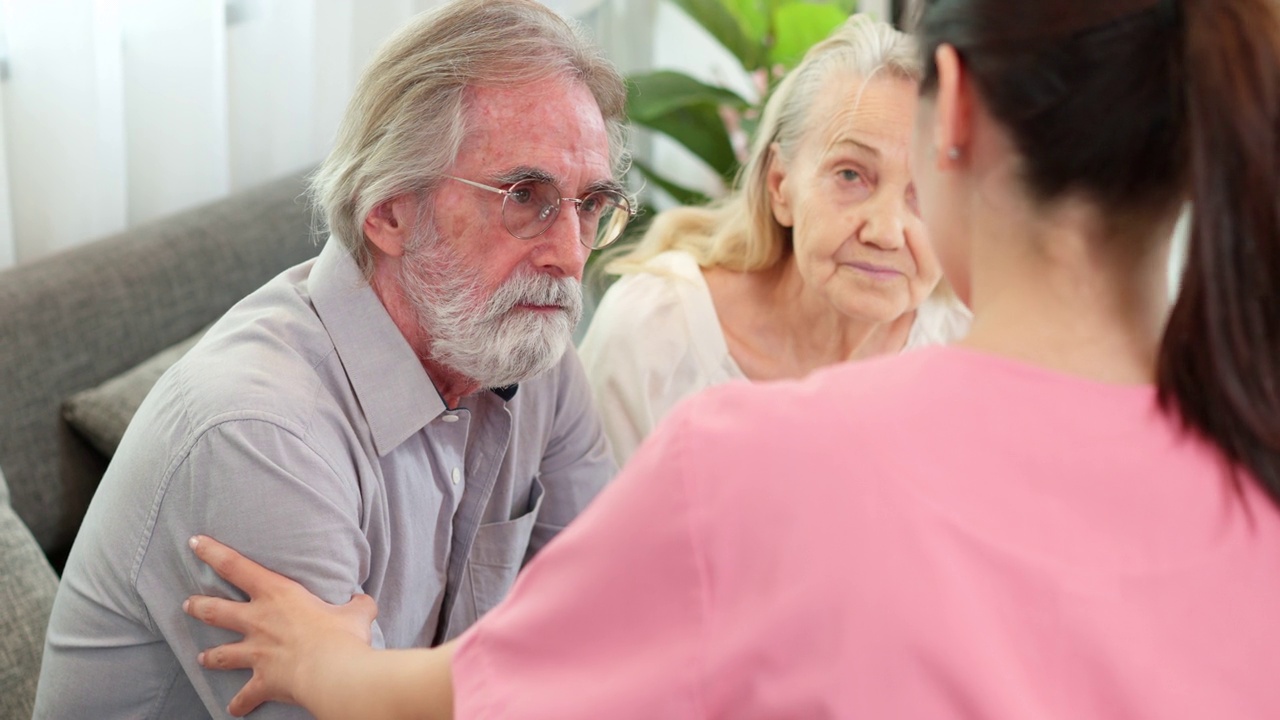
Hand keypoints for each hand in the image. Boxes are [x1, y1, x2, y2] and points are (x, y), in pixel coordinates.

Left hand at [183, 535, 378, 716]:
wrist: (333, 672)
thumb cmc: (343, 636)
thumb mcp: (358, 612)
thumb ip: (357, 605)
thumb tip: (363, 602)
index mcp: (279, 594)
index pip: (237, 566)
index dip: (213, 552)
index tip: (195, 542)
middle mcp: (259, 621)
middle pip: (217, 610)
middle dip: (199, 606)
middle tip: (188, 603)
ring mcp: (256, 653)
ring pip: (222, 653)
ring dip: (210, 656)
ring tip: (201, 657)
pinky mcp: (262, 681)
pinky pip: (245, 696)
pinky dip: (240, 704)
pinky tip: (234, 710)